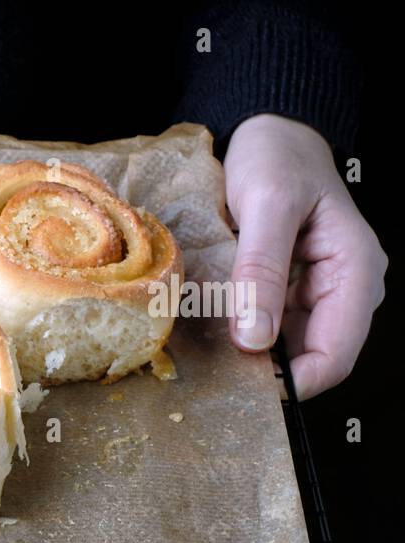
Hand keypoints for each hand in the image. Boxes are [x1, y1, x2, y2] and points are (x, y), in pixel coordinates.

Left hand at [224, 113, 386, 398]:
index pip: (336, 354)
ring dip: (249, 358)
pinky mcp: (284, 291)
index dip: (296, 382)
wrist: (267, 132)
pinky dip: (239, 336)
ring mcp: (312, 293)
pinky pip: (265, 328)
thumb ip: (261, 270)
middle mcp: (341, 289)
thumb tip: (255, 340)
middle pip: (310, 358)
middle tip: (216, 379)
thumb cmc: (276, 157)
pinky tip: (210, 336)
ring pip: (284, 349)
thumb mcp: (268, 204)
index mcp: (355, 271)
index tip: (247, 390)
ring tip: (207, 359)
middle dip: (267, 374)